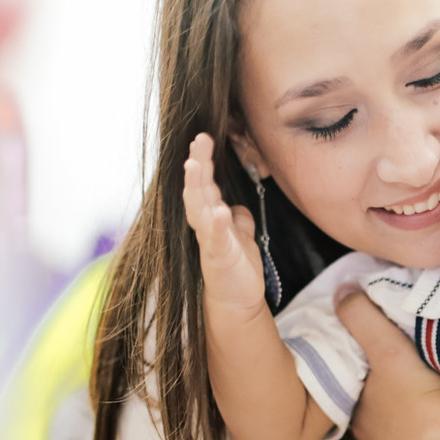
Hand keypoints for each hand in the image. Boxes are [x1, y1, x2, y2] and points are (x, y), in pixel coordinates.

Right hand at [183, 133, 265, 315]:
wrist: (237, 301)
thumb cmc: (237, 269)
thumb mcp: (242, 238)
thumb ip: (238, 221)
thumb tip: (236, 207)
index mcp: (212, 217)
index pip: (205, 184)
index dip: (203, 161)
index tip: (204, 138)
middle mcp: (206, 225)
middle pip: (197, 189)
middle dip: (197, 163)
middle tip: (199, 139)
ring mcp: (210, 240)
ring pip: (199, 208)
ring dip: (198, 186)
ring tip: (197, 164)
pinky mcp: (219, 256)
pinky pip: (217, 237)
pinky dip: (218, 223)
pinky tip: (221, 210)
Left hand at [335, 286, 439, 439]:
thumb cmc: (414, 397)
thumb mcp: (387, 351)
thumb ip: (363, 319)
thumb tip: (343, 288)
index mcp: (357, 413)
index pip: (353, 388)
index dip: (362, 373)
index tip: (378, 361)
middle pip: (373, 411)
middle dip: (383, 397)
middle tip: (407, 379)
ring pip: (396, 432)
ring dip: (406, 418)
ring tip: (429, 399)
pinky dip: (426, 438)